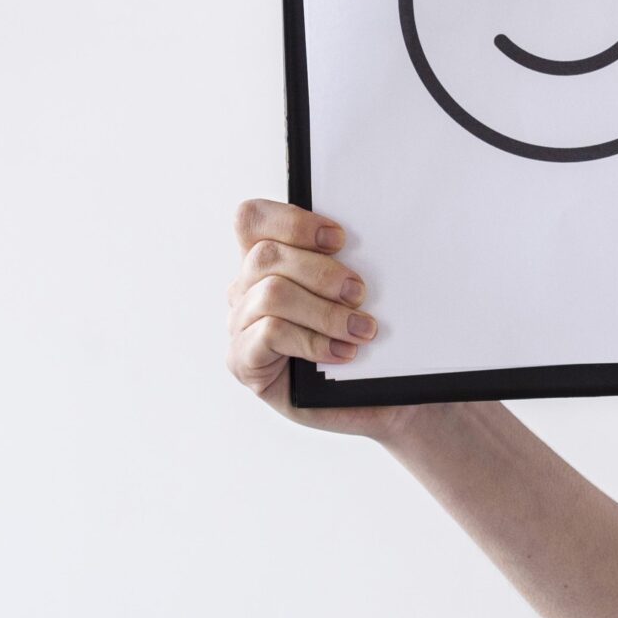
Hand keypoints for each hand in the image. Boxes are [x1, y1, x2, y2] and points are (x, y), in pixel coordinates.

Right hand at [225, 198, 401, 439]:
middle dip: (321, 271)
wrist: (375, 398)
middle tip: (359, 292)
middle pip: (266, 255)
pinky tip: (342, 353)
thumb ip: (350, 264)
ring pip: (271, 294)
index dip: (292, 221)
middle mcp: (245, 290)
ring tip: (362, 330)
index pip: (252, 219)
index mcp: (268, 262)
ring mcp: (241, 326)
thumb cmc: (368, 343)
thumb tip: (377, 240)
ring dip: (324, 310)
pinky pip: (270, 334)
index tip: (339, 239)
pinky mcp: (244, 361)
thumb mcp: (359, 297)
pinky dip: (312, 341)